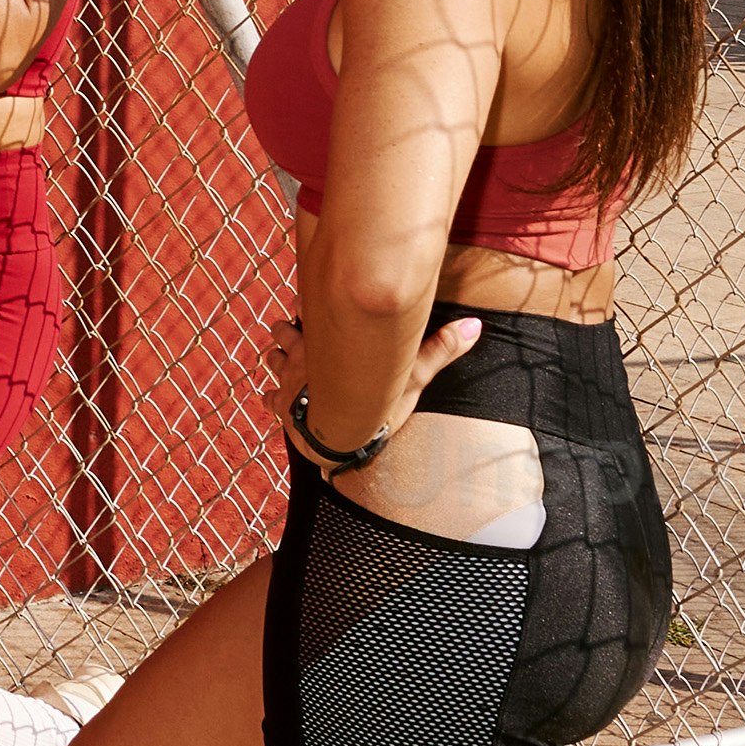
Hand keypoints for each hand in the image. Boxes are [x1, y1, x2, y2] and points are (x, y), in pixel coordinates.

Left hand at [282, 312, 482, 443]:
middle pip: (284, 331)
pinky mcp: (279, 406)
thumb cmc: (376, 402)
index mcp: (328, 339)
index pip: (309, 311)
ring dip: (276, 356)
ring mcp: (286, 379)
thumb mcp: (412, 373)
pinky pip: (267, 396)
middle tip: (292, 329)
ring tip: (280, 354)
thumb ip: (441, 348)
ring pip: (271, 357)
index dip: (307, 311)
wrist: (341, 435)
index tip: (308, 310)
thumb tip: (477, 325)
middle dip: (287, 331)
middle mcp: (302, 354)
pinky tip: (273, 395)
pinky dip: (270, 394)